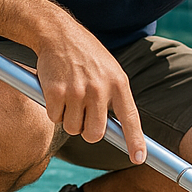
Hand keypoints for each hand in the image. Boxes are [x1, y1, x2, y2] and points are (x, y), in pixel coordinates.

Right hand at [34, 22, 146, 164]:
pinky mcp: (56, 92)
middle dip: (87, 130)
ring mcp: (77, 91)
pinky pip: (55, 118)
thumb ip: (114, 97)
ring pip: (73, 128)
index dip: (135, 142)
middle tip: (82, 115)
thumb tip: (119, 131)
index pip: (130, 119)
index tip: (138, 159)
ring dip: (69, 119)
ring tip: (69, 96)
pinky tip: (56, 91)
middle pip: (95, 134)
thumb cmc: (85, 54)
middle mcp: (100, 89)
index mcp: (118, 83)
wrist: (58, 33)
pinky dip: (53, 110)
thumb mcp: (109, 70)